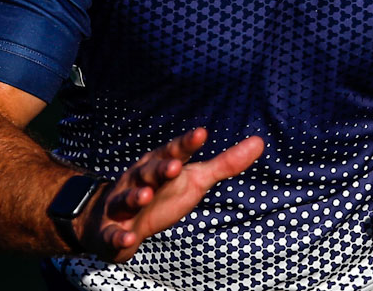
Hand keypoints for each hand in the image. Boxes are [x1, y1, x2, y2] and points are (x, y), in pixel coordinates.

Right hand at [84, 128, 263, 261]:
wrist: (112, 220)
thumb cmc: (162, 194)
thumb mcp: (194, 179)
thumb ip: (225, 164)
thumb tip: (260, 142)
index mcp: (160, 165)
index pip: (174, 152)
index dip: (186, 144)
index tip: (201, 133)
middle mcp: (139, 180)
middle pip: (148, 172)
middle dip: (160, 169)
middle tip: (175, 167)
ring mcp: (122, 205)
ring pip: (126, 199)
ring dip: (135, 197)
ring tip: (146, 196)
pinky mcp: (113, 231)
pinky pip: (114, 234)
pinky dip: (120, 236)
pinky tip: (129, 238)